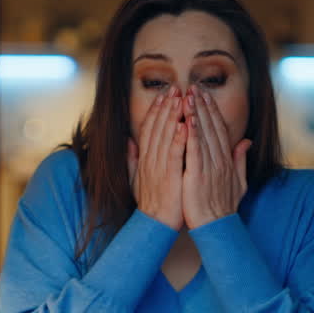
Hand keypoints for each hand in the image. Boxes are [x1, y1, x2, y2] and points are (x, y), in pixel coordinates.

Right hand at [128, 86, 185, 230]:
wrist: (154, 224)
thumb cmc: (150, 202)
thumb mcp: (136, 178)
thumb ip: (132, 159)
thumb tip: (129, 142)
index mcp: (144, 159)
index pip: (149, 129)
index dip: (155, 110)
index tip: (163, 95)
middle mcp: (149, 160)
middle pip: (157, 127)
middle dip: (166, 106)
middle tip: (175, 88)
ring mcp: (158, 167)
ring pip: (165, 136)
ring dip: (172, 115)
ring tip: (180, 98)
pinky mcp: (169, 177)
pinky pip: (174, 154)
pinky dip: (178, 138)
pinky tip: (184, 124)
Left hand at [181, 86, 251, 229]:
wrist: (217, 227)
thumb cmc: (223, 206)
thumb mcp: (238, 181)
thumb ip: (240, 160)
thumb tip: (247, 141)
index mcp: (226, 160)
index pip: (219, 129)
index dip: (212, 111)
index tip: (204, 95)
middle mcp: (220, 160)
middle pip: (211, 127)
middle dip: (203, 105)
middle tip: (194, 87)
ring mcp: (210, 166)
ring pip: (203, 134)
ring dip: (196, 113)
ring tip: (189, 95)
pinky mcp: (198, 175)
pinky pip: (195, 150)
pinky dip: (192, 134)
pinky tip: (188, 119)